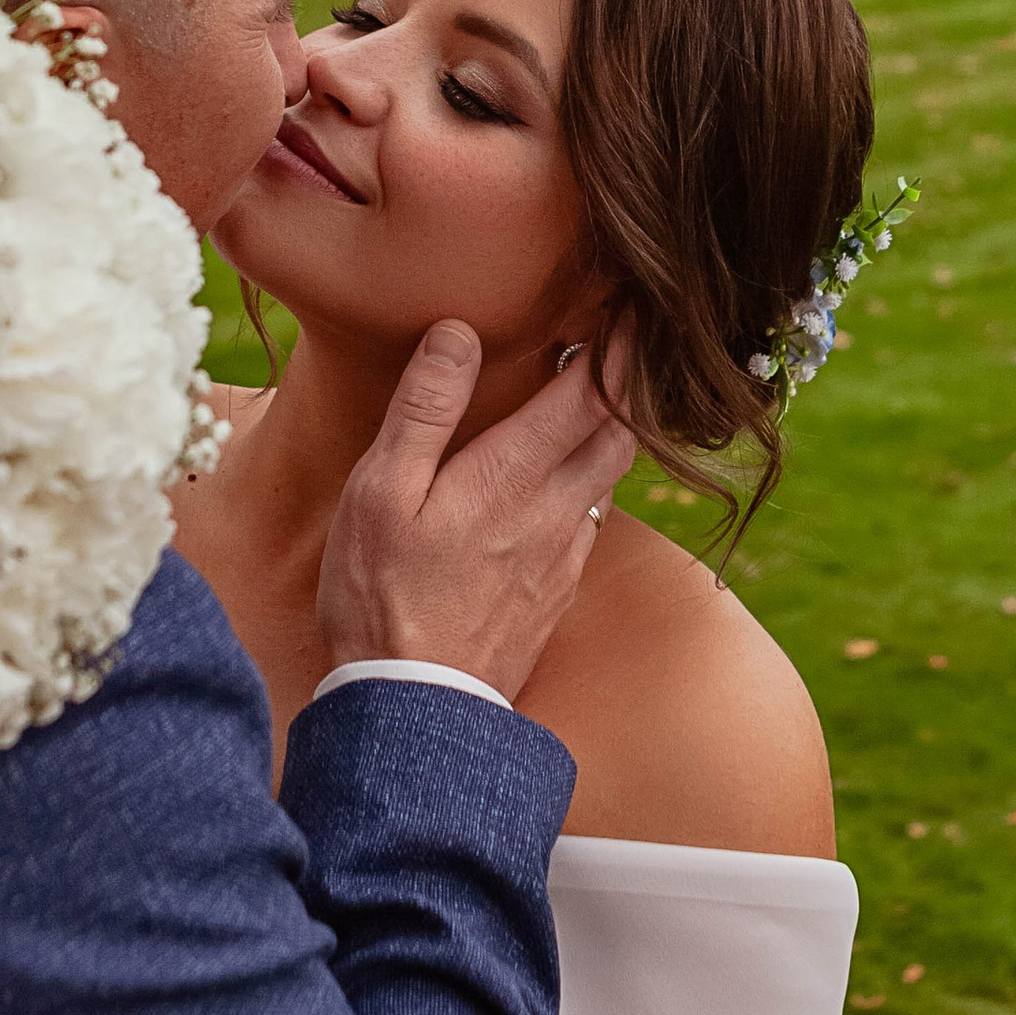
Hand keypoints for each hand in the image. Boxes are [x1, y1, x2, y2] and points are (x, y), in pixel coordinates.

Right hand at [316, 324, 635, 700]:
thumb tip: (459, 333)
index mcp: (513, 475)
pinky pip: (590, 523)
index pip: (591, 392)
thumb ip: (425, 409)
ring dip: (616, 432)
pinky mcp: (555, 594)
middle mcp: (555, 511)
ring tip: (606, 399)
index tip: (635, 306)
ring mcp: (562, 557)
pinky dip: (592, 484)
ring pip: (610, 479)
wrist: (415, 708)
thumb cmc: (381, 594)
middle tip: (635, 341)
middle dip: (633, 382)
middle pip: (621, 432)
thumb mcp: (380, 492)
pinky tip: (569, 483)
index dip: (620, 345)